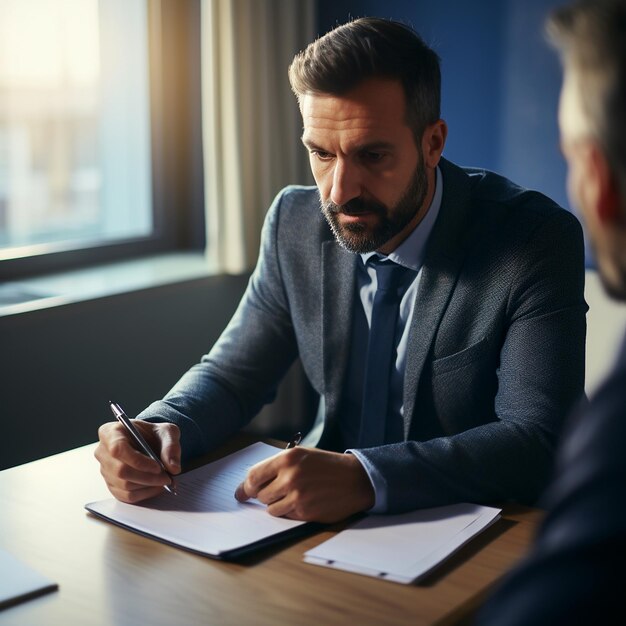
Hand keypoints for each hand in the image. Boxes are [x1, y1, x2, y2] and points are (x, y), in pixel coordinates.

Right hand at [94, 420, 180, 502]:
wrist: (149, 442)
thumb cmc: (153, 434)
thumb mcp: (166, 432)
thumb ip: (171, 446)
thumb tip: (173, 468)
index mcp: (111, 432)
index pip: (118, 449)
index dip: (138, 461)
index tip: (158, 466)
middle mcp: (103, 452)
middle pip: (120, 471)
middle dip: (147, 477)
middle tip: (167, 478)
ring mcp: (105, 470)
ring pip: (124, 485)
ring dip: (148, 486)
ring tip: (164, 480)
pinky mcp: (111, 485)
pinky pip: (125, 495)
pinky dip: (144, 494)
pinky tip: (156, 487)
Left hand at [234, 447, 374, 522]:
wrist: (354, 478)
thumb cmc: (326, 466)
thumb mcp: (302, 456)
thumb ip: (277, 467)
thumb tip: (249, 485)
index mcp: (287, 458)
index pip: (253, 476)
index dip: (245, 487)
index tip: (242, 493)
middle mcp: (290, 476)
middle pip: (260, 494)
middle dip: (265, 495)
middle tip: (277, 491)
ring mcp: (297, 496)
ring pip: (270, 508)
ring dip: (277, 505)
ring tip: (294, 495)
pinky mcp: (305, 512)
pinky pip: (285, 516)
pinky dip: (290, 511)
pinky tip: (304, 502)